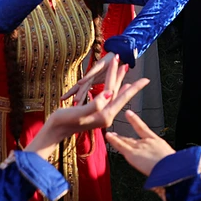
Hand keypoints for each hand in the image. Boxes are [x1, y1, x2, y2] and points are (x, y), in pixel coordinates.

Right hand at [25, 57, 146, 160]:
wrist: (54, 131)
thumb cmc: (63, 121)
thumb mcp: (79, 113)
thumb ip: (96, 104)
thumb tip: (110, 93)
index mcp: (104, 115)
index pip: (122, 98)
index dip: (135, 88)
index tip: (146, 80)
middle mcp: (106, 116)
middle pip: (119, 94)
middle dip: (126, 80)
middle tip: (134, 68)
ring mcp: (101, 115)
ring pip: (113, 94)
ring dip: (118, 81)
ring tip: (124, 70)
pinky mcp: (95, 113)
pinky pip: (107, 98)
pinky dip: (112, 90)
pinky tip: (114, 89)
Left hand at [105, 109, 174, 176]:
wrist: (173, 168)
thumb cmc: (176, 169)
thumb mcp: (172, 165)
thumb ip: (165, 171)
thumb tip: (163, 189)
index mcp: (158, 143)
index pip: (145, 130)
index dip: (136, 121)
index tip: (129, 114)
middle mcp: (147, 142)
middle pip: (133, 139)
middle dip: (124, 137)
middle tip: (116, 133)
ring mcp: (140, 147)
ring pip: (125, 141)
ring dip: (117, 138)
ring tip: (110, 135)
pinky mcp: (133, 154)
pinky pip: (121, 146)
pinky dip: (114, 141)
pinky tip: (108, 136)